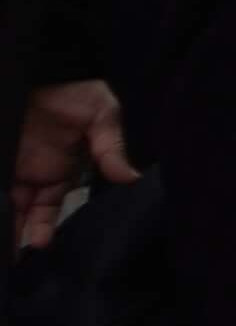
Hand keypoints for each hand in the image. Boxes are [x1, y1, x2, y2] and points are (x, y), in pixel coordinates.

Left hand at [17, 81, 130, 250]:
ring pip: (8, 205)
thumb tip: (132, 177)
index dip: (46, 226)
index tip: (41, 244)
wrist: (47, 68)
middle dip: (20, 234)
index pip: (52, 207)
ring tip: (4, 249)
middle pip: (24, 213)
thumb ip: (111, 147)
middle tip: (14, 257)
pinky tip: (0, 221)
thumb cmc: (77, 90)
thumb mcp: (102, 115)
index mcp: (64, 170)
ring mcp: (16, 168)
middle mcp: (37, 175)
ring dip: (6, 225)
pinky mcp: (3, 164)